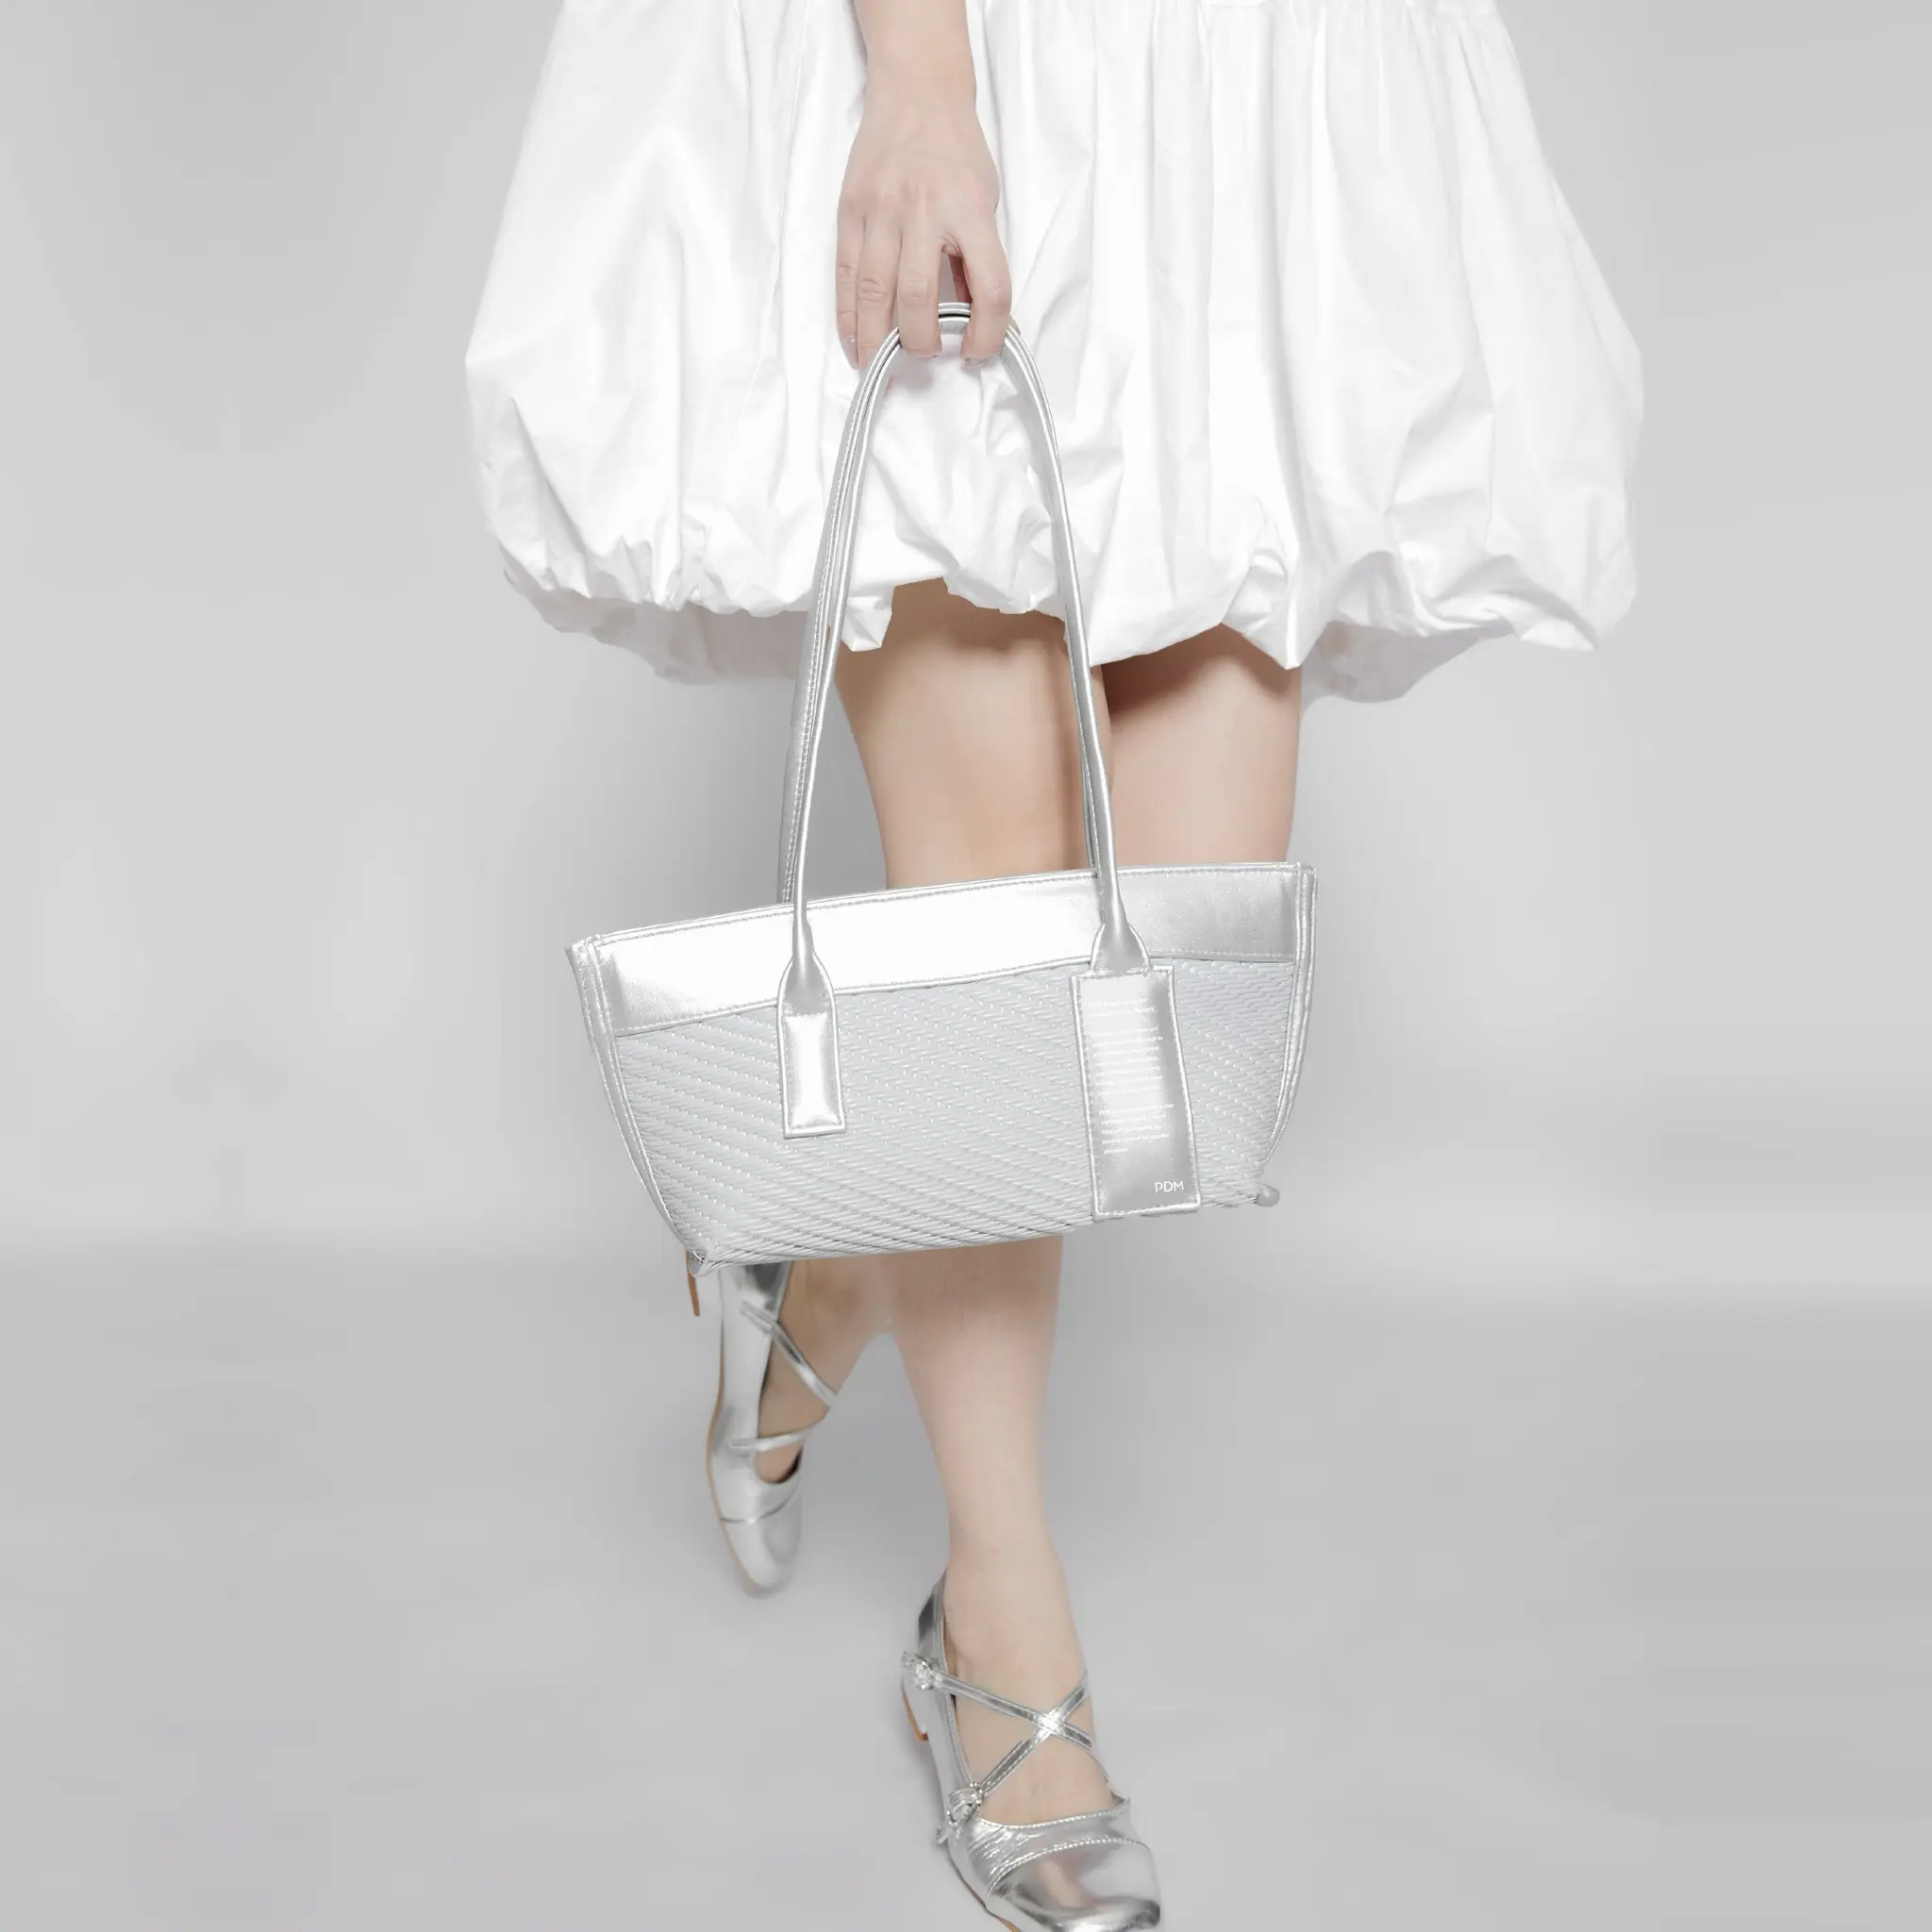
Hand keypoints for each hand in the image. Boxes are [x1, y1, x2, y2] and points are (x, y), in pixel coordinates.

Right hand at [835, 54, 1010, 366]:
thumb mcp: (984, 200)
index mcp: (969, 210)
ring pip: (874, 292)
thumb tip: (973, 317)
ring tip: (879, 368)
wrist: (917, 91)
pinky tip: (854, 342)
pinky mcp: (850, 211)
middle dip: (921, 341)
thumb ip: (977, 257)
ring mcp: (881, 210)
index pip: (989, 287)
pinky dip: (848, 315)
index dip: (987, 332)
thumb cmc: (955, 150)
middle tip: (924, 355)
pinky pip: (845, 274)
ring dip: (876, 340)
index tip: (977, 350)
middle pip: (918, 296)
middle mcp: (923, 211)